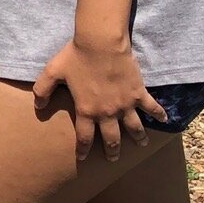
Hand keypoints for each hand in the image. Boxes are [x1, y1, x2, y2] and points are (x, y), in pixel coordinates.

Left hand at [33, 37, 164, 161]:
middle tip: (113, 159)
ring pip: (134, 128)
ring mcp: (125, 104)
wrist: (100, 43)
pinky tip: (165, 120)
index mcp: (86, 110)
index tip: (82, 159)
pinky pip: (152, 107)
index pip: (84, 137)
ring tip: (142, 144)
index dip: (83, 150)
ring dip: (138, 137)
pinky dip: (159, 114)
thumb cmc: (75, 56)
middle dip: (112, 151)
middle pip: (111, 138)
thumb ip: (42, 91)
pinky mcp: (138, 92)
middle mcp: (107, 112)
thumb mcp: (52, 73)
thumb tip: (38, 106)